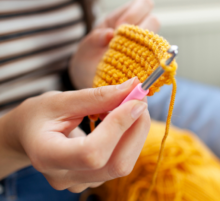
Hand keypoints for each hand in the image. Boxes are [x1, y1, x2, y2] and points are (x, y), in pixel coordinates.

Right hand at [0, 78, 150, 192]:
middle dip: (136, 129)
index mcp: (47, 157)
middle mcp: (65, 178)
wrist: (28, 136)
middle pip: (115, 164)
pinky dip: (130, 138)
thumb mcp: (61, 100)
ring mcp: (81, 183)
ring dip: (136, 132)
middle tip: (141, 99)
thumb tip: (133, 88)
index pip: (92, 152)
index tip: (136, 100)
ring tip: (130, 106)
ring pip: (123, 164)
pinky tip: (123, 120)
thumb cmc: (39, 116)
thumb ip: (97, 97)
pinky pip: (121, 161)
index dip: (119, 126)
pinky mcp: (95, 179)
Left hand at [70, 0, 159, 88]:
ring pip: (157, 40)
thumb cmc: (88, 60)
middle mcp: (135, 31)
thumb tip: (110, 34)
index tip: (120, 30)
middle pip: (154, 20)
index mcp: (121, 19)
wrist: (90, 80)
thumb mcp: (85, 48)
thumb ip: (94, 39)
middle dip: (141, 31)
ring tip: (130, 57)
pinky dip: (149, 63)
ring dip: (146, 47)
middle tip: (127, 44)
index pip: (143, 4)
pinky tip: (135, 68)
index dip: (134, 14)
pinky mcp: (148, 63)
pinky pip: (156, 60)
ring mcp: (143, 47)